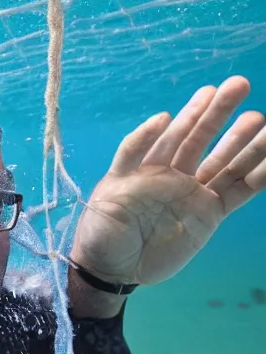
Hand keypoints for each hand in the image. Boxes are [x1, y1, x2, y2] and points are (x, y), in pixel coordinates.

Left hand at [72, 76, 265, 285]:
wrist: (112, 268)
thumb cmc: (103, 228)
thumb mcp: (110, 186)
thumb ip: (133, 150)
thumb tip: (164, 117)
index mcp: (148, 165)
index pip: (173, 133)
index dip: (191, 112)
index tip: (209, 91)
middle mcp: (173, 175)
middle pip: (201, 140)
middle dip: (219, 114)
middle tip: (241, 85)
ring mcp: (193, 195)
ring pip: (225, 163)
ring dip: (245, 143)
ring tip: (264, 121)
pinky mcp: (208, 216)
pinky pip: (238, 193)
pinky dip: (257, 177)